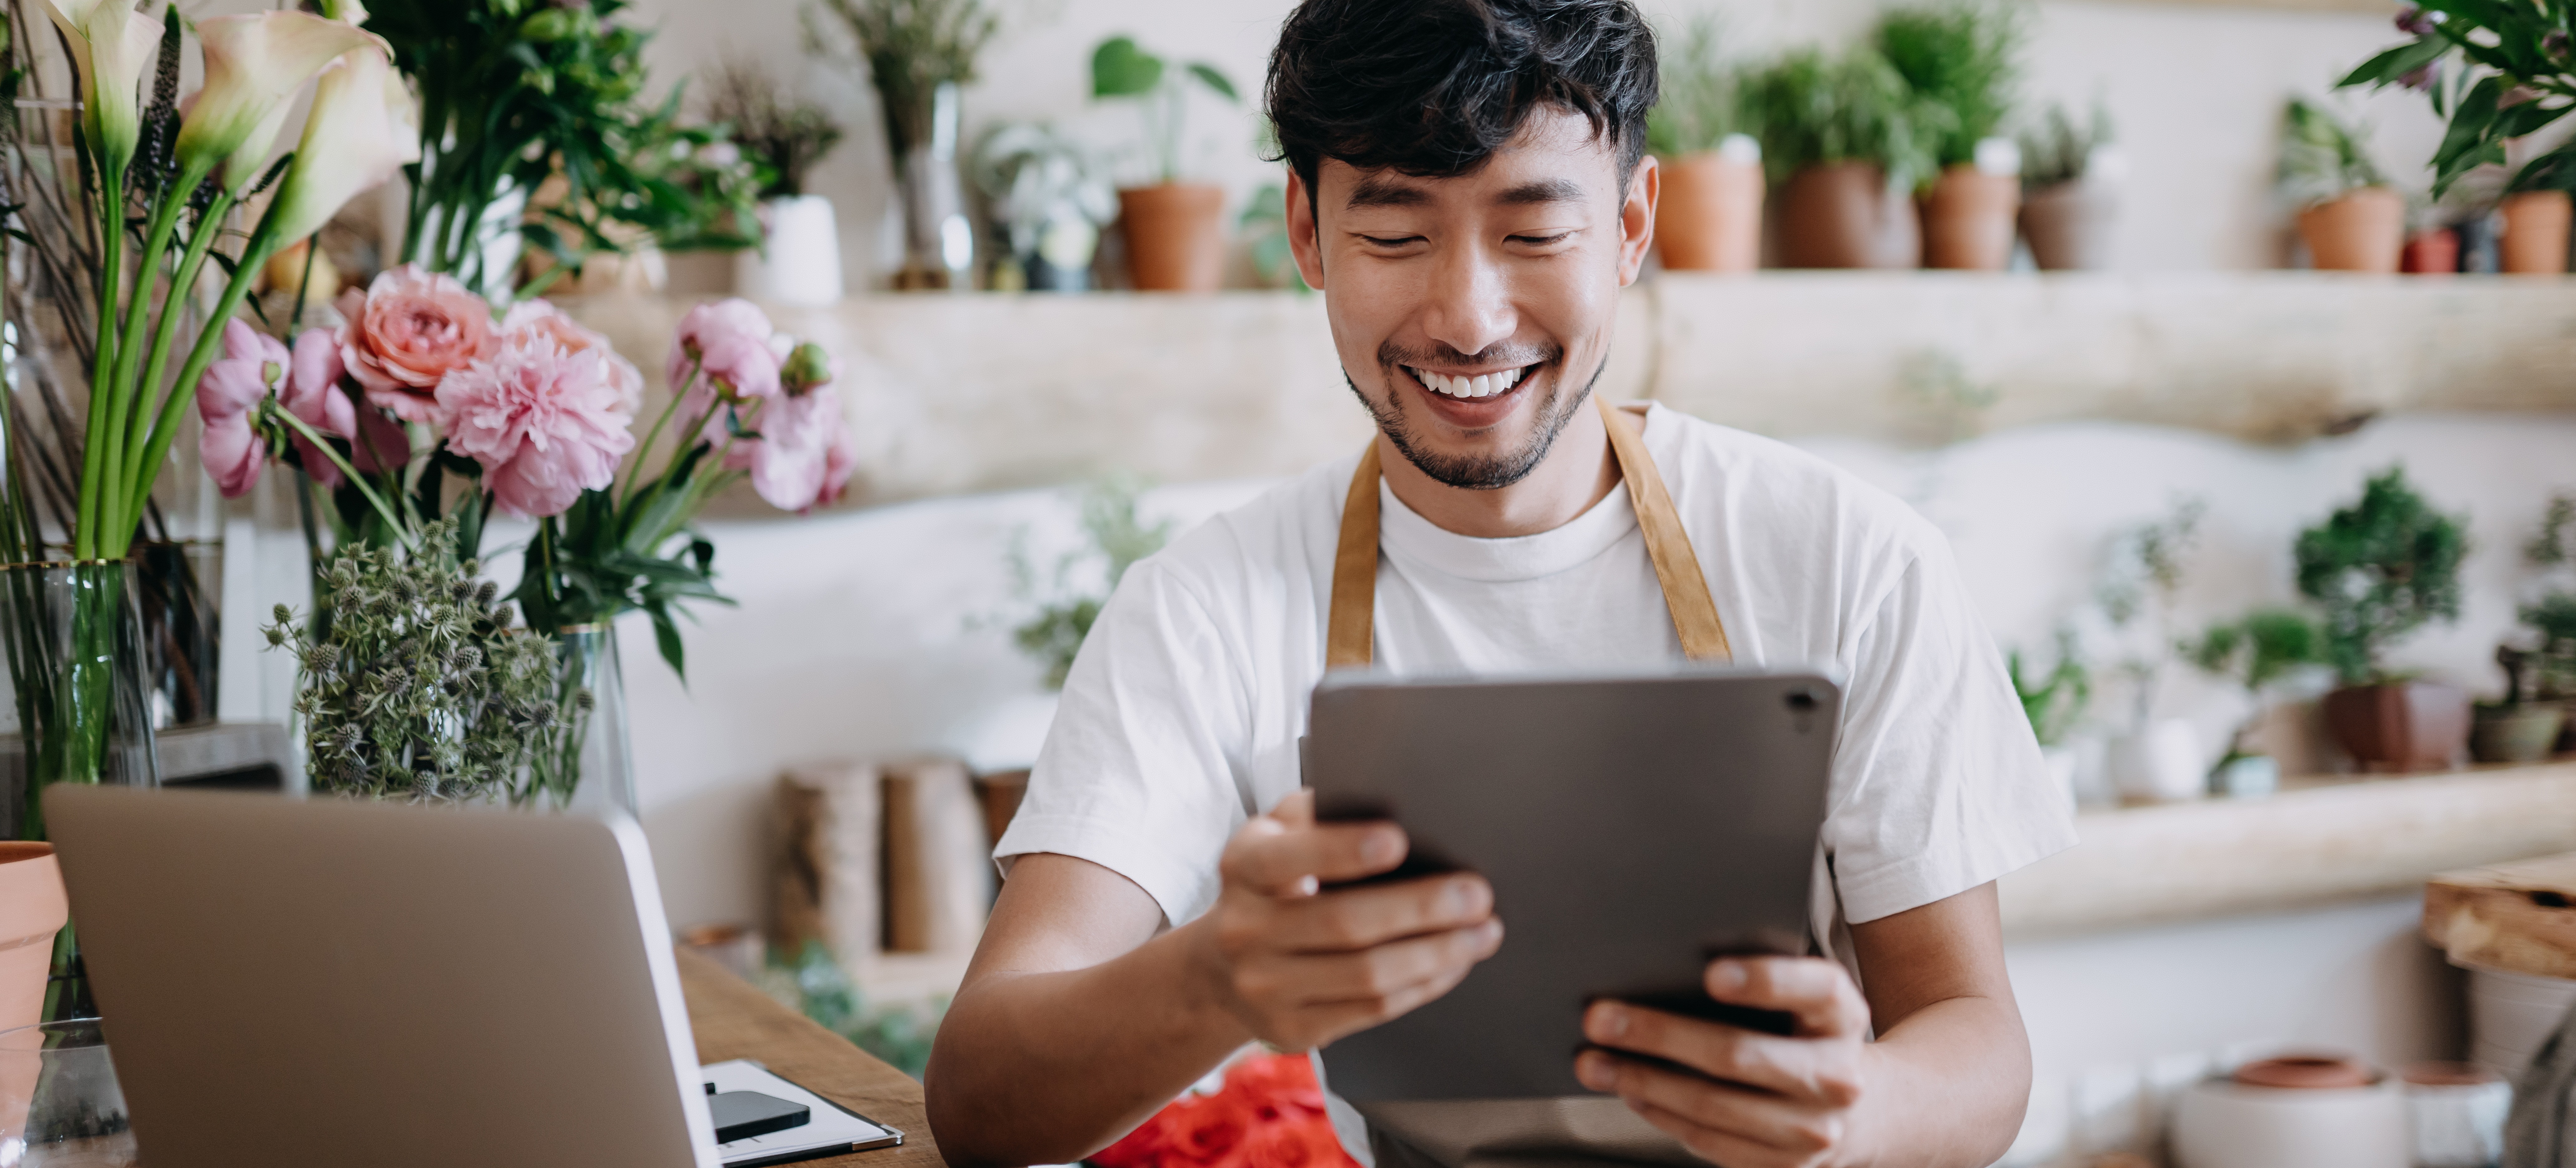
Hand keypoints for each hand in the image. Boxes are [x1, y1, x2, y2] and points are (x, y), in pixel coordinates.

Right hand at [1186, 790, 1503, 1050]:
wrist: (1222, 968)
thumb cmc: (1272, 883)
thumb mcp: (1277, 836)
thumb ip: (1318, 813)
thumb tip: (1394, 797)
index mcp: (1242, 867)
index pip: (1290, 857)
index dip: (1343, 850)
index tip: (1400, 840)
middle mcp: (1245, 930)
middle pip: (1344, 922)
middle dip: (1420, 908)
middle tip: (1476, 894)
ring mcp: (1265, 987)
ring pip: (1366, 975)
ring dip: (1436, 953)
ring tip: (1483, 932)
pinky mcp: (1293, 1029)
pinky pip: (1372, 1009)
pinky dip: (1423, 985)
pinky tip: (1455, 963)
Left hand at [1574, 957, 1875, 1167]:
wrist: (1864, 1110)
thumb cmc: (1810, 1036)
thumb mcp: (1806, 999)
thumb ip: (1760, 978)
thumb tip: (1666, 965)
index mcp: (1843, 1016)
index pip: (1814, 989)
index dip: (1765, 980)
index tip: (1710, 973)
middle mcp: (1836, 1076)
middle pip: (1738, 1054)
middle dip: (1659, 1035)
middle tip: (1600, 1018)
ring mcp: (1813, 1130)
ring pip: (1713, 1105)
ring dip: (1643, 1082)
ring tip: (1594, 1062)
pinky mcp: (1785, 1166)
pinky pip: (1710, 1141)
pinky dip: (1662, 1114)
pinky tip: (1630, 1092)